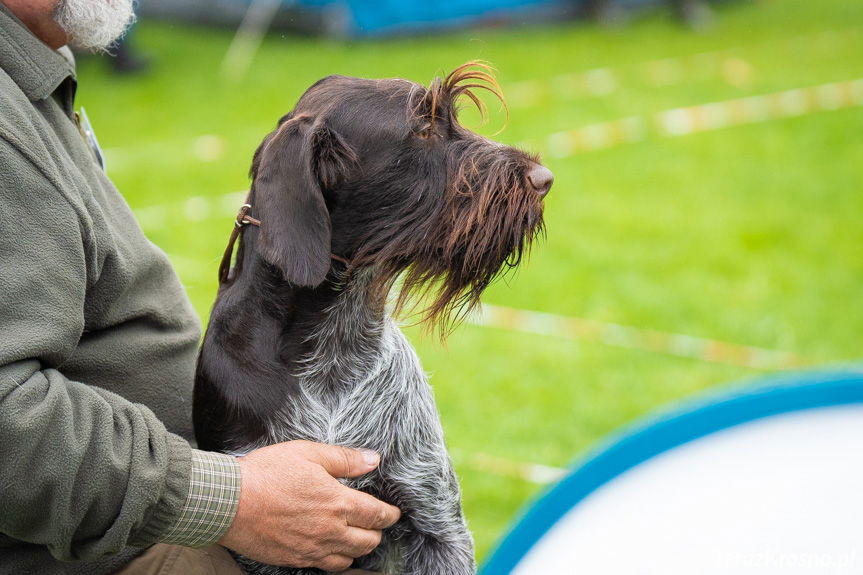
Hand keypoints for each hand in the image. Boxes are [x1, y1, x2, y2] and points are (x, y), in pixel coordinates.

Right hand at [218, 440, 400, 571]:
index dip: (390, 514)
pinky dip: (337, 561)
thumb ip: (344, 459)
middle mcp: (330, 531)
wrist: (229, 502)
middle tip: (377, 523)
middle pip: (369, 541)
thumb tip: (372, 459)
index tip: (394, 512)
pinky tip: (333, 550)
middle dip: (378, 532)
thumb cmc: (267, 473)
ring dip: (359, 549)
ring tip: (358, 537)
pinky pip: (326, 567)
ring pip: (350, 559)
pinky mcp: (295, 559)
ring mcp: (312, 549)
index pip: (377, 515)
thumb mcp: (309, 453)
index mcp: (338, 503)